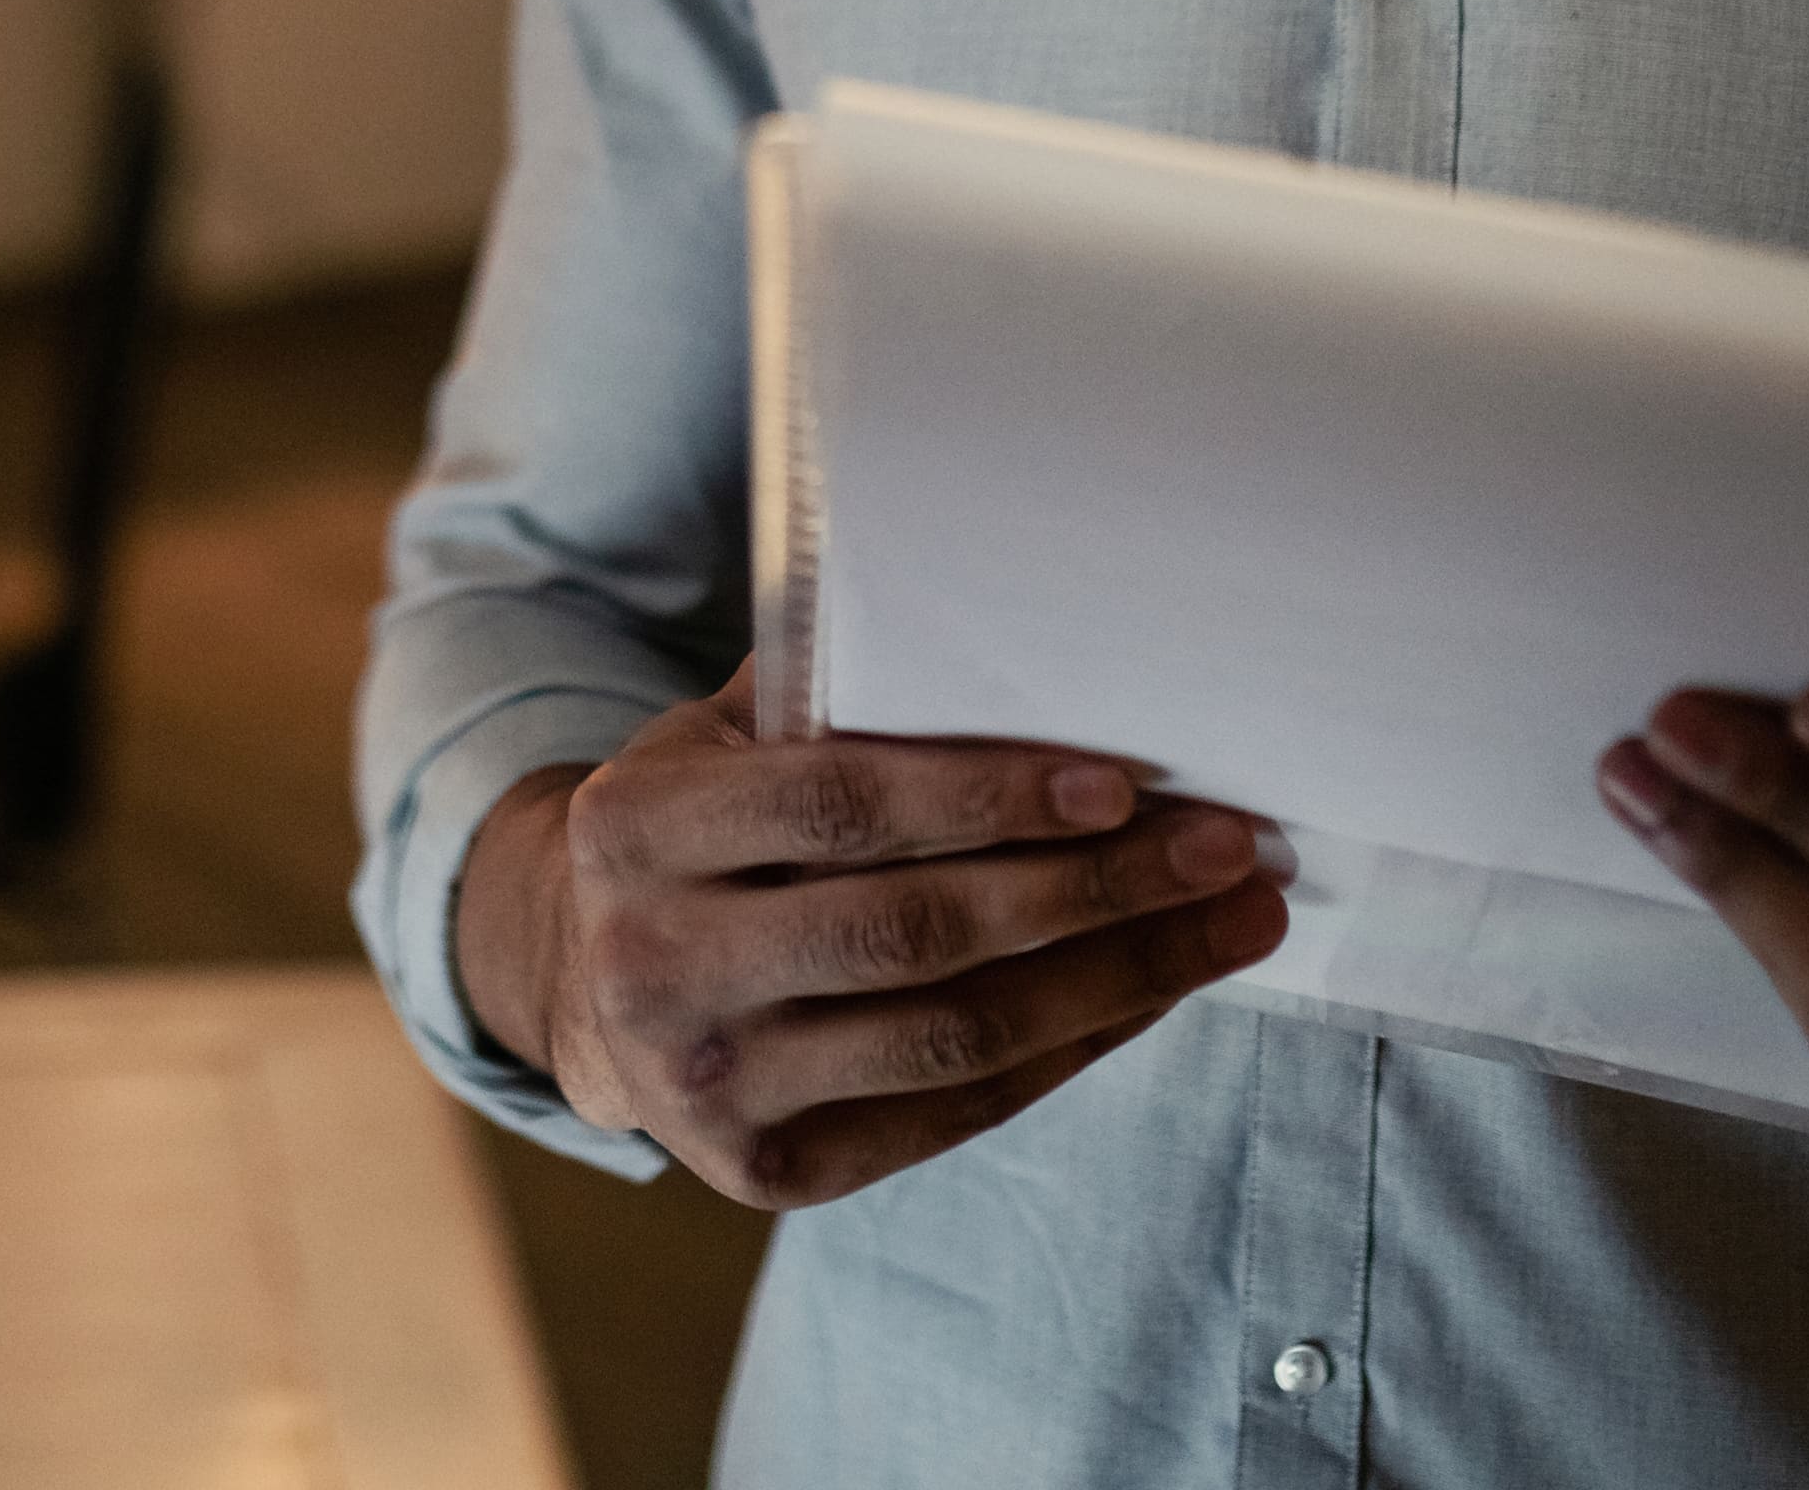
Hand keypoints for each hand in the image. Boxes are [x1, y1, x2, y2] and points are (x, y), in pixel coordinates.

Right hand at [457, 661, 1291, 1208]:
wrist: (580, 980)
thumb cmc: (694, 830)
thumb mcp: (714, 739)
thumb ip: (827, 697)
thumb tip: (1022, 637)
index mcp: (637, 827)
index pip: (838, 804)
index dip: (986, 794)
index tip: (1122, 781)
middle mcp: (655, 965)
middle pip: (914, 931)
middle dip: (1095, 889)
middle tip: (1225, 847)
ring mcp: (710, 1084)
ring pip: (955, 1035)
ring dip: (1119, 977)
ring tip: (1228, 923)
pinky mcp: (769, 1171)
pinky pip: (956, 1111)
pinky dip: (1070, 1049)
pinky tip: (1148, 992)